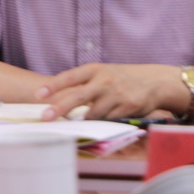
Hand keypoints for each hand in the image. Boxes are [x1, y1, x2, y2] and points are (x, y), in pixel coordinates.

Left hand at [36, 63, 178, 119]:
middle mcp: (104, 80)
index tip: (39, 94)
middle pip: (78, 96)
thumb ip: (83, 83)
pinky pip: (108, 121)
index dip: (54, 86)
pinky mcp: (128, 107)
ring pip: (93, 113)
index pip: (70, 77)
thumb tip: (56, 99)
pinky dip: (101, 124)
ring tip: (75, 124)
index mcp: (94, 69)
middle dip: (60, 108)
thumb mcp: (102, 73)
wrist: (155, 81)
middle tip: (45, 117)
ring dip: (83, 120)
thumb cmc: (121, 78)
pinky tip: (98, 124)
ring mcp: (116, 94)